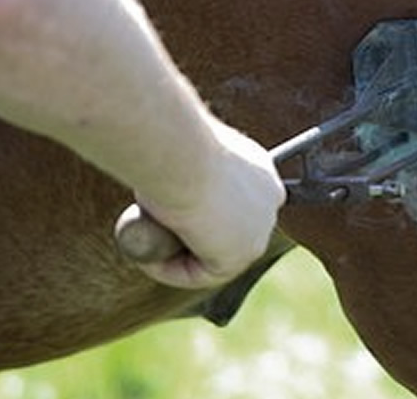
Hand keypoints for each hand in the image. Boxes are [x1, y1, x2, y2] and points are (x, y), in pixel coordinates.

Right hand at [120, 122, 285, 288]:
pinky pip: (201, 273)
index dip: (204, 210)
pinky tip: (148, 258)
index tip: (171, 214)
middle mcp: (269, 198)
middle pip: (231, 229)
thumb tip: (163, 177)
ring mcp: (259, 230)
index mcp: (261, 168)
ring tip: (146, 244)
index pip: (239, 199)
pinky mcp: (240, 255)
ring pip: (215, 254)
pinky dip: (171, 270)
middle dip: (194, 237)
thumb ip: (183, 168)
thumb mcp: (180, 151)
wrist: (181, 153)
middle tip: (156, 234)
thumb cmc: (174, 143)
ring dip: (177, 256)